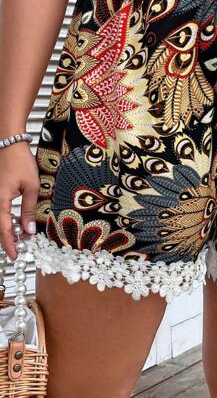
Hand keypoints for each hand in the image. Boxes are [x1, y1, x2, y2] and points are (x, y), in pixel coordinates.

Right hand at [0, 143, 38, 260]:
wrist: (8, 144)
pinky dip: (3, 219)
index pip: (3, 229)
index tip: (15, 255)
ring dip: (6, 229)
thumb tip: (29, 230)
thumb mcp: (31, 186)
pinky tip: (13, 221)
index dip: (9, 244)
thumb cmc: (20, 161)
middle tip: (20, 246)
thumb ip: (28, 209)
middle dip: (8, 238)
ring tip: (19, 235)